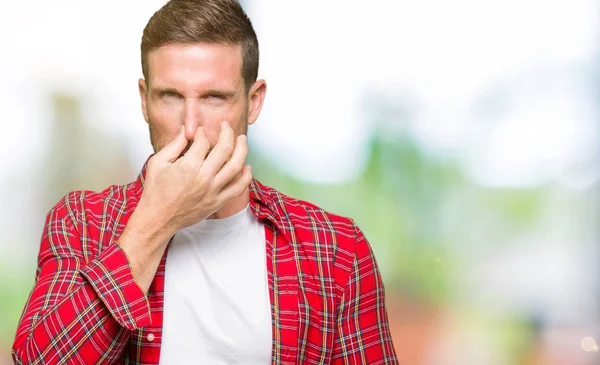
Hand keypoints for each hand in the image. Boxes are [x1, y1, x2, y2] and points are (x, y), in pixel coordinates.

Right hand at [140, 121, 251, 235]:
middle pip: (224, 149)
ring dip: (242, 150)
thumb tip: (187, 129)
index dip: (203, 133)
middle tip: (226, 126)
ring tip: (242, 140)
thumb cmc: (155, 191)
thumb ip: (175, 144)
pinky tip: (247, 167)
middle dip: (227, 133)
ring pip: (235, 166)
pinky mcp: (217, 202)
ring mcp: (213, 191)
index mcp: (188, 166)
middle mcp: (204, 178)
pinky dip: (246, 177)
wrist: (157, 219)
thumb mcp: (158, 162)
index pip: (203, 142)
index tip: (201, 131)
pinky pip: (238, 188)